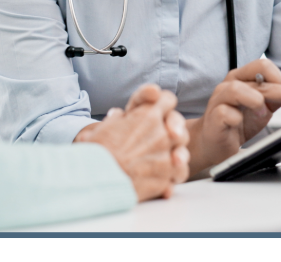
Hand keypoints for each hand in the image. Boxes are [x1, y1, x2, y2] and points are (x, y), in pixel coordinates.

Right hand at [76, 84, 190, 200]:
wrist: (98, 179)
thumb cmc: (98, 151)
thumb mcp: (102, 127)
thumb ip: (115, 119)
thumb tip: (118, 116)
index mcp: (147, 116)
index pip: (167, 100)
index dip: (163, 104)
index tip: (158, 111)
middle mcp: (162, 134)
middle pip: (180, 129)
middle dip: (173, 134)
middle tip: (159, 140)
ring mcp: (167, 157)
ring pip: (182, 154)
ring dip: (175, 157)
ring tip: (161, 162)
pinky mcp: (166, 178)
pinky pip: (178, 174)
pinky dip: (171, 177)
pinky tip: (162, 179)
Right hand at [185, 59, 280, 173]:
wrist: (214, 143)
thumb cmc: (237, 121)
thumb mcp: (265, 106)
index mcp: (241, 78)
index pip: (263, 66)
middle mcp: (228, 85)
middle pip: (258, 78)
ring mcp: (219, 100)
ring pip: (236, 89)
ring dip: (255, 101)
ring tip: (262, 114)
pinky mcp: (213, 118)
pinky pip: (225, 113)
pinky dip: (236, 118)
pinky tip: (240, 123)